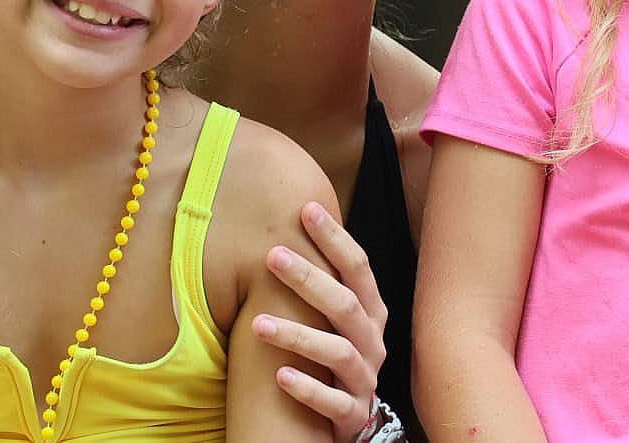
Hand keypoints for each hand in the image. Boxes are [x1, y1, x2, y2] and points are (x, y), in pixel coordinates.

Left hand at [255, 203, 385, 441]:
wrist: (344, 419)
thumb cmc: (329, 360)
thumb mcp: (334, 322)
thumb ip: (322, 287)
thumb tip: (291, 227)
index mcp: (369, 314)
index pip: (358, 268)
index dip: (336, 239)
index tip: (307, 209)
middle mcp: (371, 342)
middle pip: (346, 305)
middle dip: (310, 278)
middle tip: (272, 256)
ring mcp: (363, 379)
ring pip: (337, 353)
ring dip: (298, 335)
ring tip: (257, 325)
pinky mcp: (351, 415)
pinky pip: (333, 403)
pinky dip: (308, 389)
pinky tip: (279, 376)